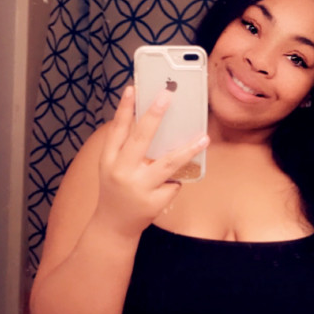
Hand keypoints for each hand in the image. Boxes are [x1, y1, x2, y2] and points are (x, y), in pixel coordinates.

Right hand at [94, 86, 208, 238]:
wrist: (113, 226)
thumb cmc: (116, 189)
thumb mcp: (112, 166)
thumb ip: (126, 148)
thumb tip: (153, 120)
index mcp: (109, 159)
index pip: (117, 129)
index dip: (125, 108)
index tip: (134, 88)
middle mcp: (122, 171)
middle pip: (140, 139)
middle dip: (154, 115)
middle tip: (167, 96)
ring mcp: (139, 187)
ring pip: (168, 163)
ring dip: (188, 149)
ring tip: (204, 137)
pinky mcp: (154, 202)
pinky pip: (173, 184)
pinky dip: (174, 181)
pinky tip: (167, 186)